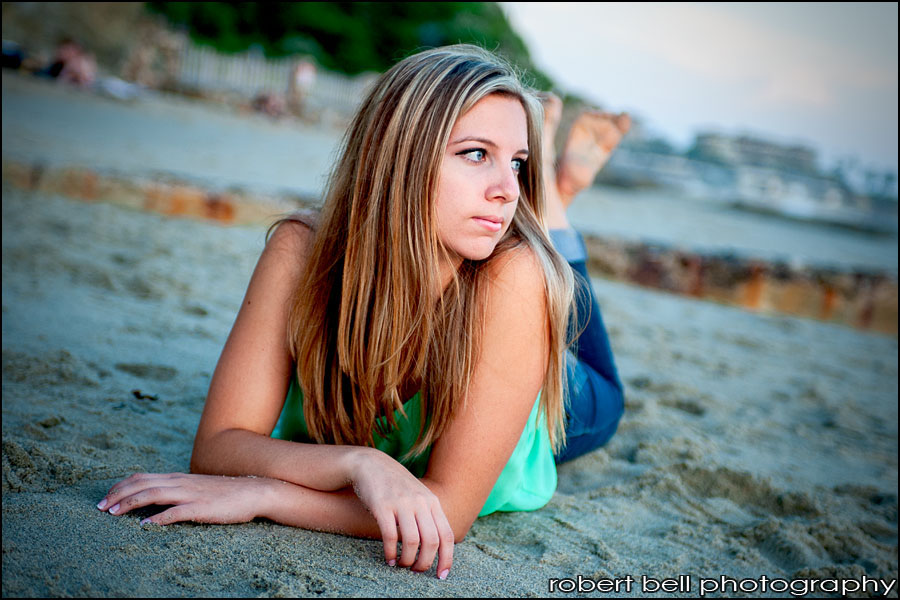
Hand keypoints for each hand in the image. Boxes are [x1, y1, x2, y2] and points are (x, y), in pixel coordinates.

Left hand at [97, 472, 270, 524]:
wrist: (253, 491)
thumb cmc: (225, 493)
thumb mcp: (196, 488)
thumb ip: (176, 491)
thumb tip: (156, 501)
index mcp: (177, 478)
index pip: (141, 477)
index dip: (120, 487)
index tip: (105, 498)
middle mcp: (180, 483)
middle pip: (141, 484)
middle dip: (117, 495)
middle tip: (99, 507)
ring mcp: (190, 494)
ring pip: (152, 494)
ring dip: (129, 504)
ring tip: (112, 514)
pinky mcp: (200, 508)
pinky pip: (174, 513)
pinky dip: (157, 519)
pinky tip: (145, 527)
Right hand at [348, 448, 453, 577]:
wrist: (371, 464)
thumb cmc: (396, 486)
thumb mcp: (419, 496)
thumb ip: (430, 516)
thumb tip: (439, 546)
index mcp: (432, 502)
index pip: (447, 535)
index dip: (447, 558)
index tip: (442, 576)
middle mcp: (420, 502)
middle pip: (431, 541)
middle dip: (425, 563)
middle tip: (417, 571)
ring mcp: (402, 503)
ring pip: (412, 541)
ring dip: (408, 560)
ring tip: (402, 565)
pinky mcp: (382, 506)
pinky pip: (390, 536)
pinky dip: (391, 552)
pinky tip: (389, 559)